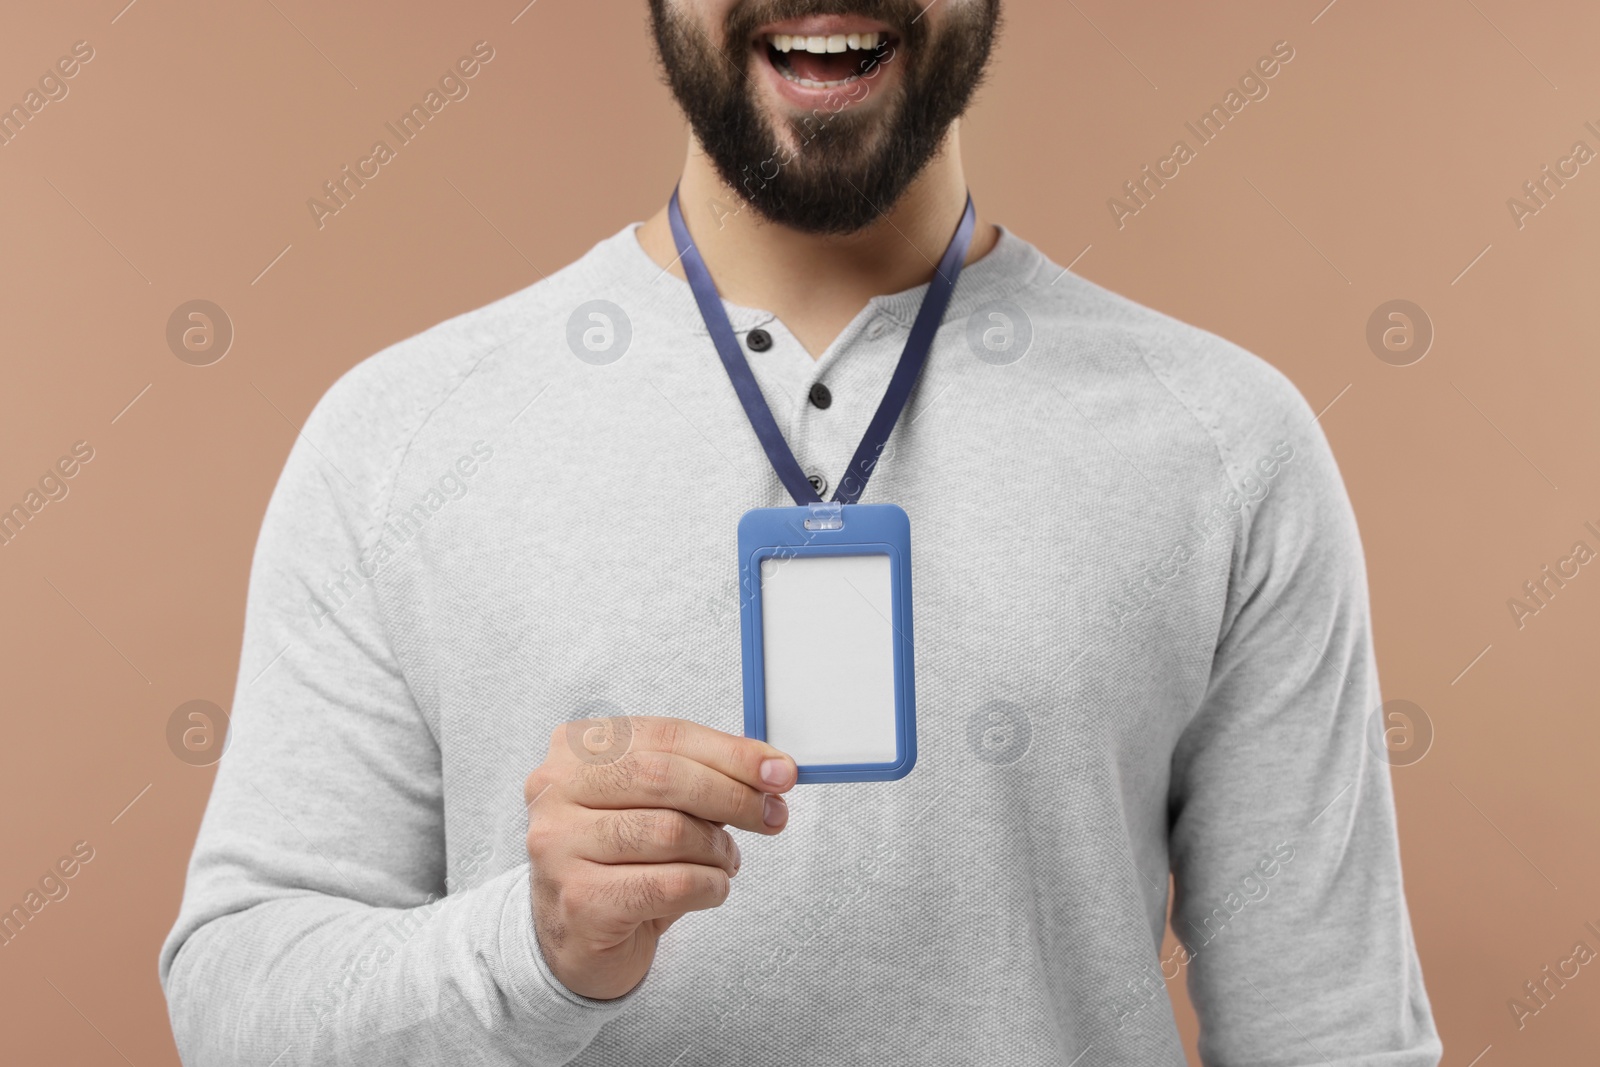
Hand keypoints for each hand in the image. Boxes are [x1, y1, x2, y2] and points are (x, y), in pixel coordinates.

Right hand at [523, 715, 796, 999]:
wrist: (577, 935)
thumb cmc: (621, 858)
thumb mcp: (656, 802)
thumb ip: (703, 776)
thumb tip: (772, 771)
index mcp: (576, 748)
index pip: (667, 735)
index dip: (731, 752)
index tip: (779, 772)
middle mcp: (555, 791)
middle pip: (665, 778)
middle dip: (733, 796)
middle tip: (771, 815)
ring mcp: (560, 846)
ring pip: (670, 832)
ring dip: (718, 849)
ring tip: (725, 859)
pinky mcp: (580, 900)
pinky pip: (671, 884)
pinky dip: (709, 886)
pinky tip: (710, 888)